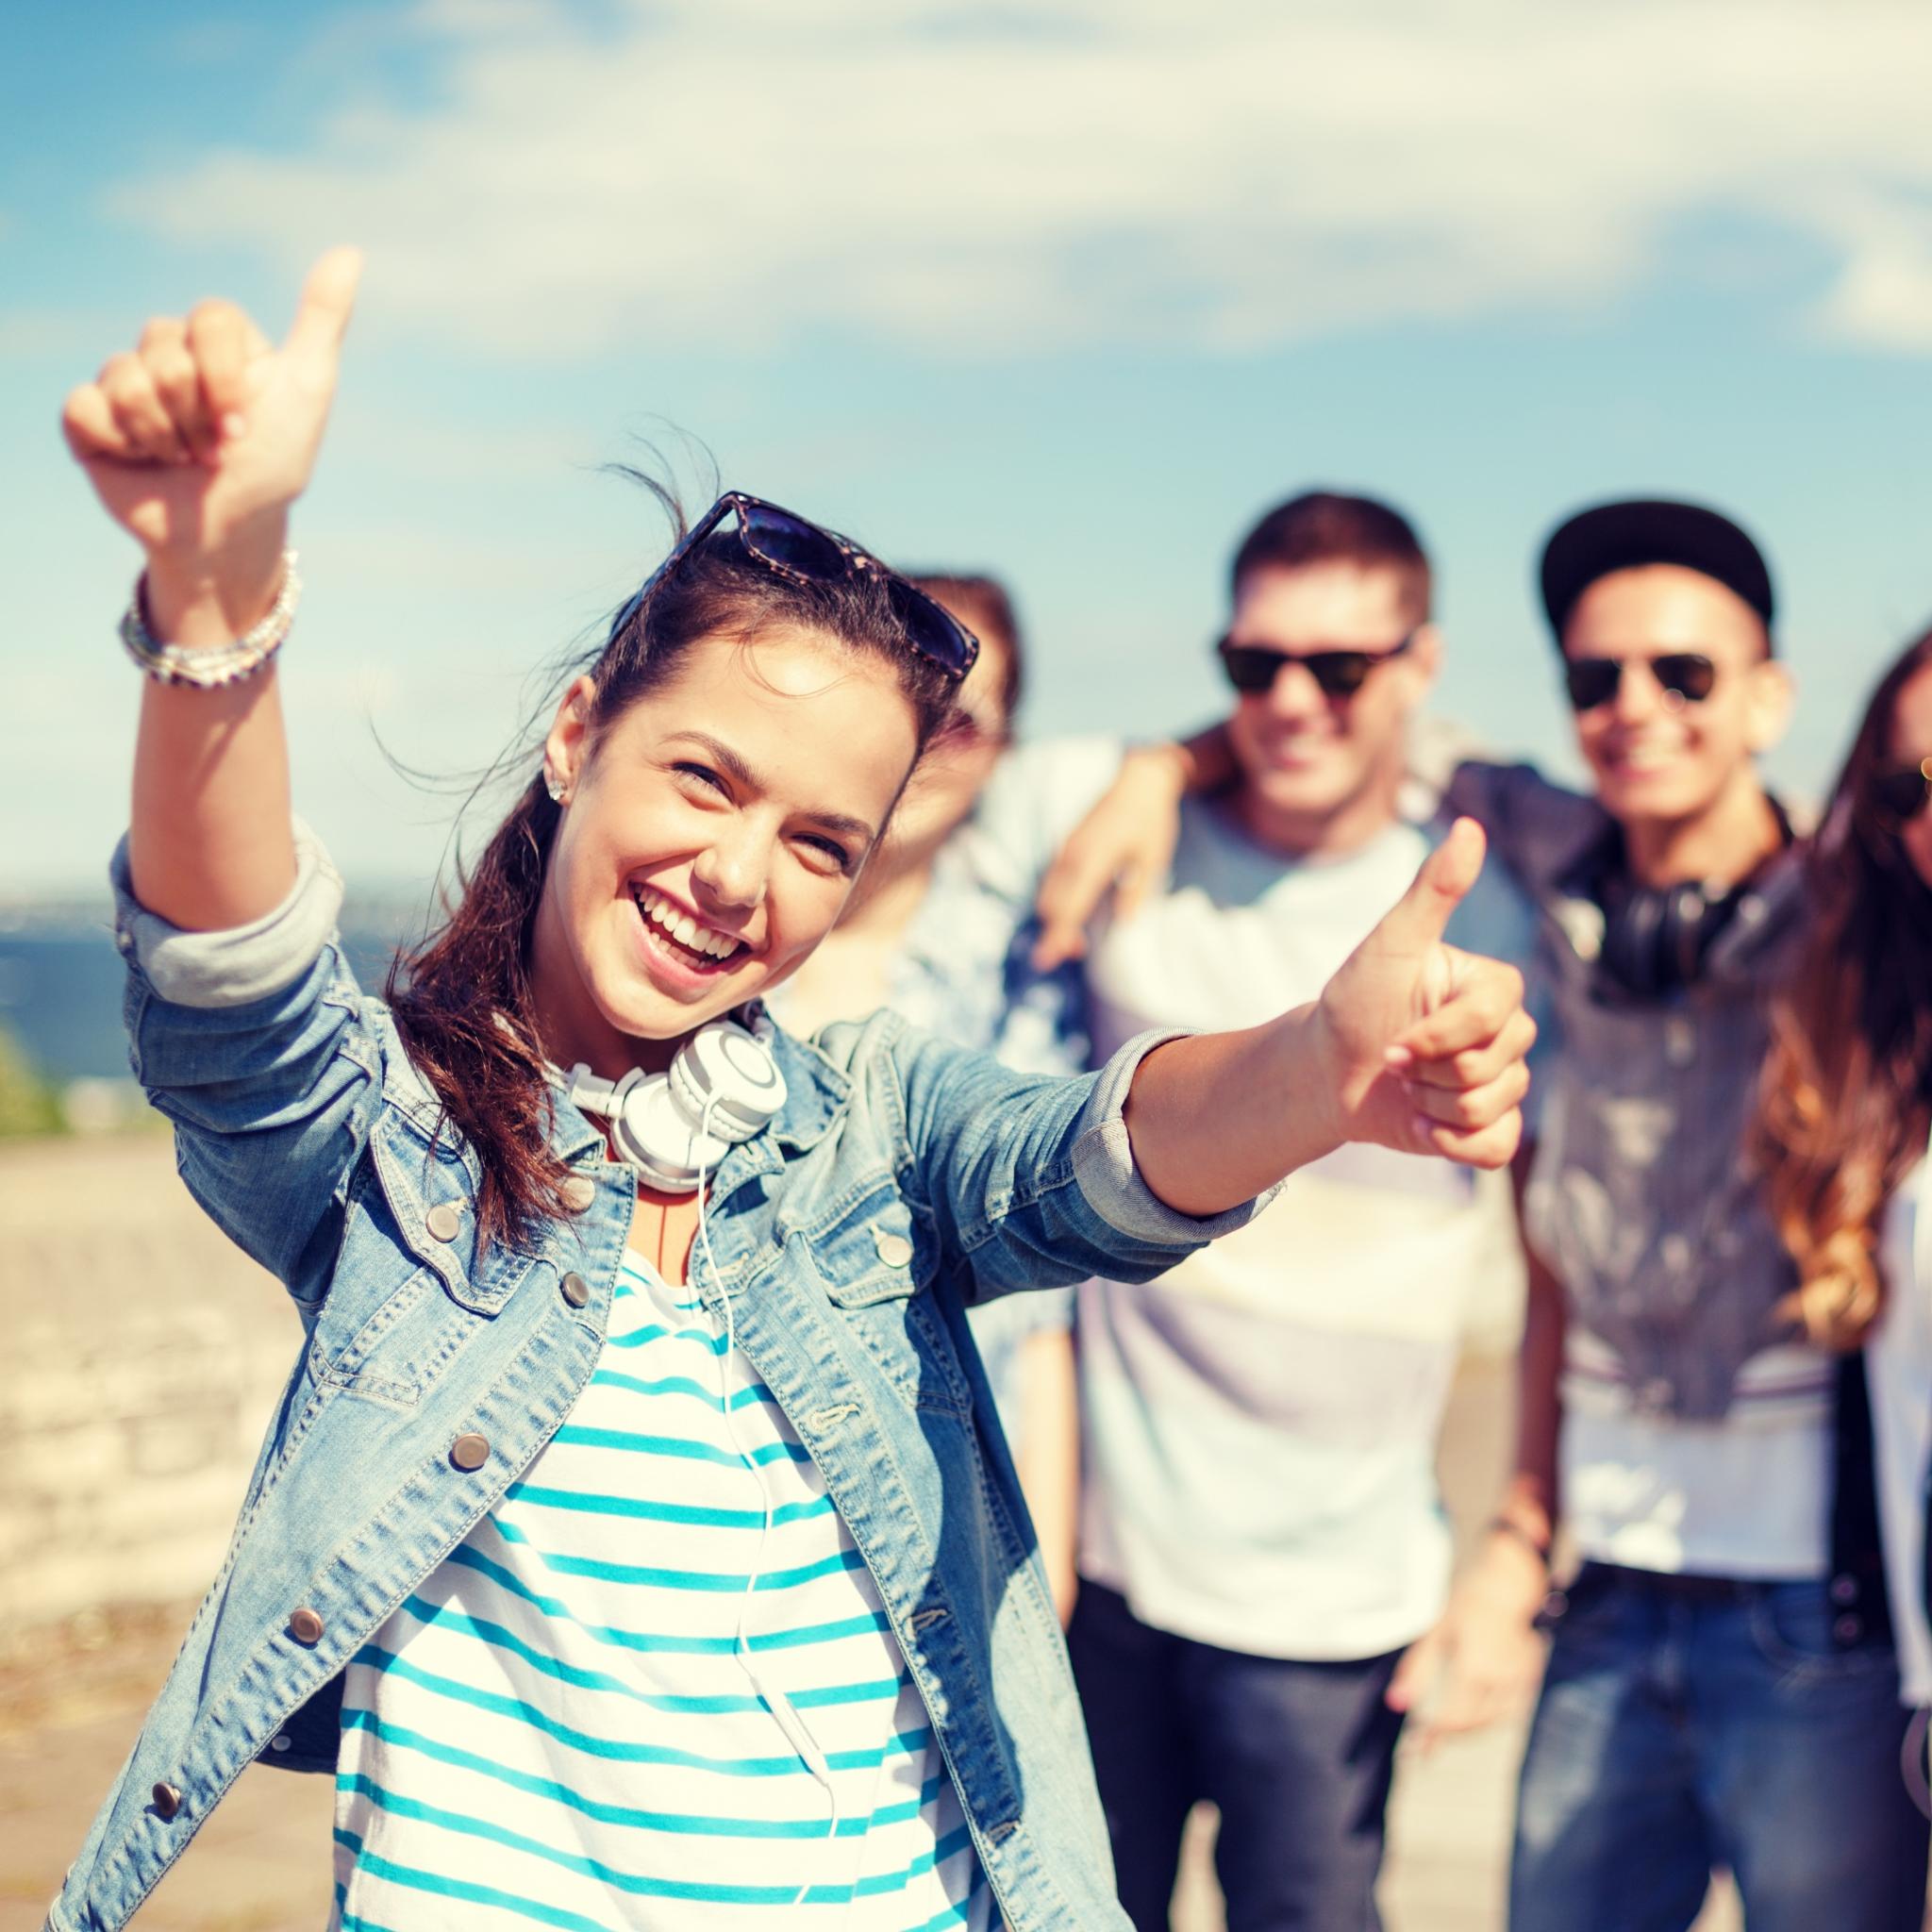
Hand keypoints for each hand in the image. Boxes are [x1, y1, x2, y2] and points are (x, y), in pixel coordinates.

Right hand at [61, 248, 362, 626]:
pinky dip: (122, 443)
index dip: (226, 378)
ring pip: (126, 380)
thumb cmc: (272, 465)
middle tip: (216, 450)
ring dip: (164, 435)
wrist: (230, 534)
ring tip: (183, 460)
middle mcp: (167, 350)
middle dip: (198, 415)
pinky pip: (87, 407)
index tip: (246, 424)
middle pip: (165, 351)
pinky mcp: (89, 416)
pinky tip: (141, 461)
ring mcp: (124, 380)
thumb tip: (350, 251)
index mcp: (217, 340)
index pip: (210, 320)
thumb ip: (322, 321)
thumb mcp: (308, 391)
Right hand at [1032, 744, 1187, 968]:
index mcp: (1093, 860)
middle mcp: (1072, 855)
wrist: (1139, 781)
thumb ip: (1137, 892)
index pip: (1069, 907)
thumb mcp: (1153, 859)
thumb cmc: (1150, 820)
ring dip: (1057, 918)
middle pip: (1051, 905)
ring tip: (1079, 939)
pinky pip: (1053, 881)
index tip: (1046, 960)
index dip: (1057, 936)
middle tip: (1079, 952)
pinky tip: (1076, 911)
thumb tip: (1124, 924)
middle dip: (1057, 932)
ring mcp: (1066, 849)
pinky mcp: (1067, 846)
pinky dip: (1058, 901)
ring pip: (1048, 893)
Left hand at [1311, 818, 1532, 1167]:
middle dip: (1428, 1071)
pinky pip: (1496, 1148)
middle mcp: (1508, 1032)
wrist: (1326, 1069)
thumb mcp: (1389, 943)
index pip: (1492, 1018)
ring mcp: (1501, 1080)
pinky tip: (1420, 1122)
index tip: (1395, 1038)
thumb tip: (1470, 825)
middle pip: (1492, 1068)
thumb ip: (1433, 890)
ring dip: (1430, 1104)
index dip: (1438, 1036)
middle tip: (1396, 1059)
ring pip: (1489, 1108)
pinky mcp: (1488, 1125)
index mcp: (1493, 987)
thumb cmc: (1356, 1000)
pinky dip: (1450, 1144)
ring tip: (1406, 1085)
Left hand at [1386, 1535, 1549, 1747]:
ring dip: (1471, 1729)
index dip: (1434, 1736)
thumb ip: (1417, 1670)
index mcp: (1474, 1667)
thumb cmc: (1468, 1601)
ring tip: (1447, 1730)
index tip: (1417, 1749)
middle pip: (1474, 1723)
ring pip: (1494, 1720)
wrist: (1511, 1582)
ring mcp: (1520, 1679)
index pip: (1452, 1717)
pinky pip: (1510, 1709)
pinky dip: (1491, 1717)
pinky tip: (1475, 1714)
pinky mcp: (1531, 1676)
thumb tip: (1396, 1704)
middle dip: (1450, 1735)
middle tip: (1427, 1742)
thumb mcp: (1436, 1632)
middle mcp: (1501, 1678)